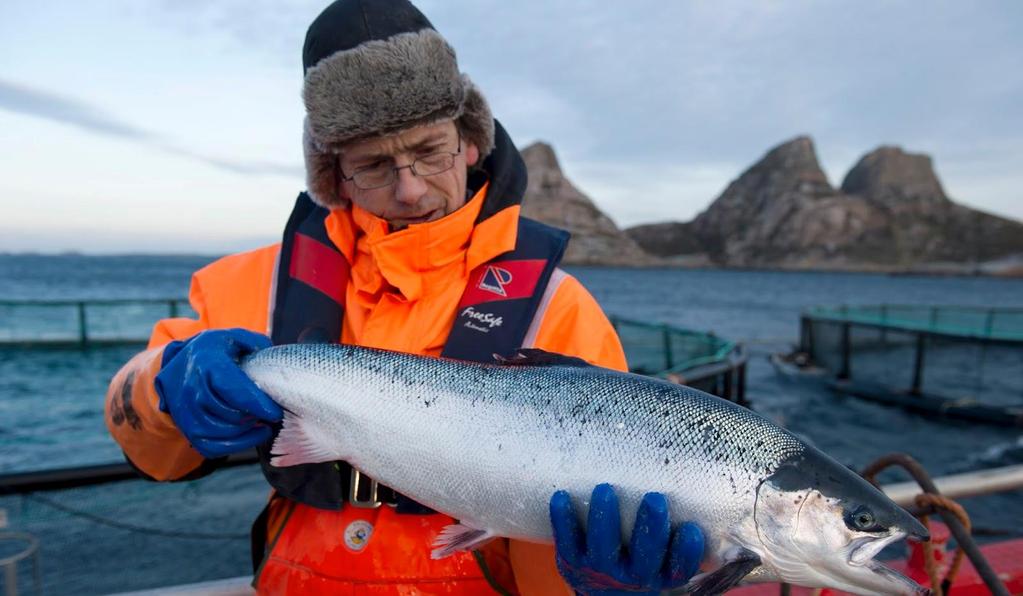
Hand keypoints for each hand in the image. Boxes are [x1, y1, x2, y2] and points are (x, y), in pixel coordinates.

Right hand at [155, 329, 281, 457]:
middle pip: (230, 414)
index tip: (275, 412)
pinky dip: (235, 445)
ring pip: (222, 433)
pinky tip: (250, 434)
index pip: (234, 390)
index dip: (258, 405)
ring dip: (246, 431)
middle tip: (268, 412)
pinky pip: (212, 447)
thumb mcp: (233, 337)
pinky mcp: (187, 429)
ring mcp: (185, 411)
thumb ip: (256, 344)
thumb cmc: (212, 351)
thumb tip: (275, 361)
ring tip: (260, 422)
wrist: (177, 365)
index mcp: (207, 363)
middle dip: (254, 416)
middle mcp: (192, 389)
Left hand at [550, 483, 703, 595]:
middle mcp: (634, 577)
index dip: (686, 552)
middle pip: (645, 556)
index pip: (679, 569)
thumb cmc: (641, 562)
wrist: (605, 594)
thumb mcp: (663, 558)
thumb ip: (677, 534)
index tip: (691, 528)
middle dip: (650, 527)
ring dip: (605, 519)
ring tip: (605, 490)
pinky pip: (567, 542)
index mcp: (661, 575)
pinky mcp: (572, 562)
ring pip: (603, 548)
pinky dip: (563, 520)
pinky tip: (561, 496)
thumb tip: (700, 485)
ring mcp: (601, 571)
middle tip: (655, 498)